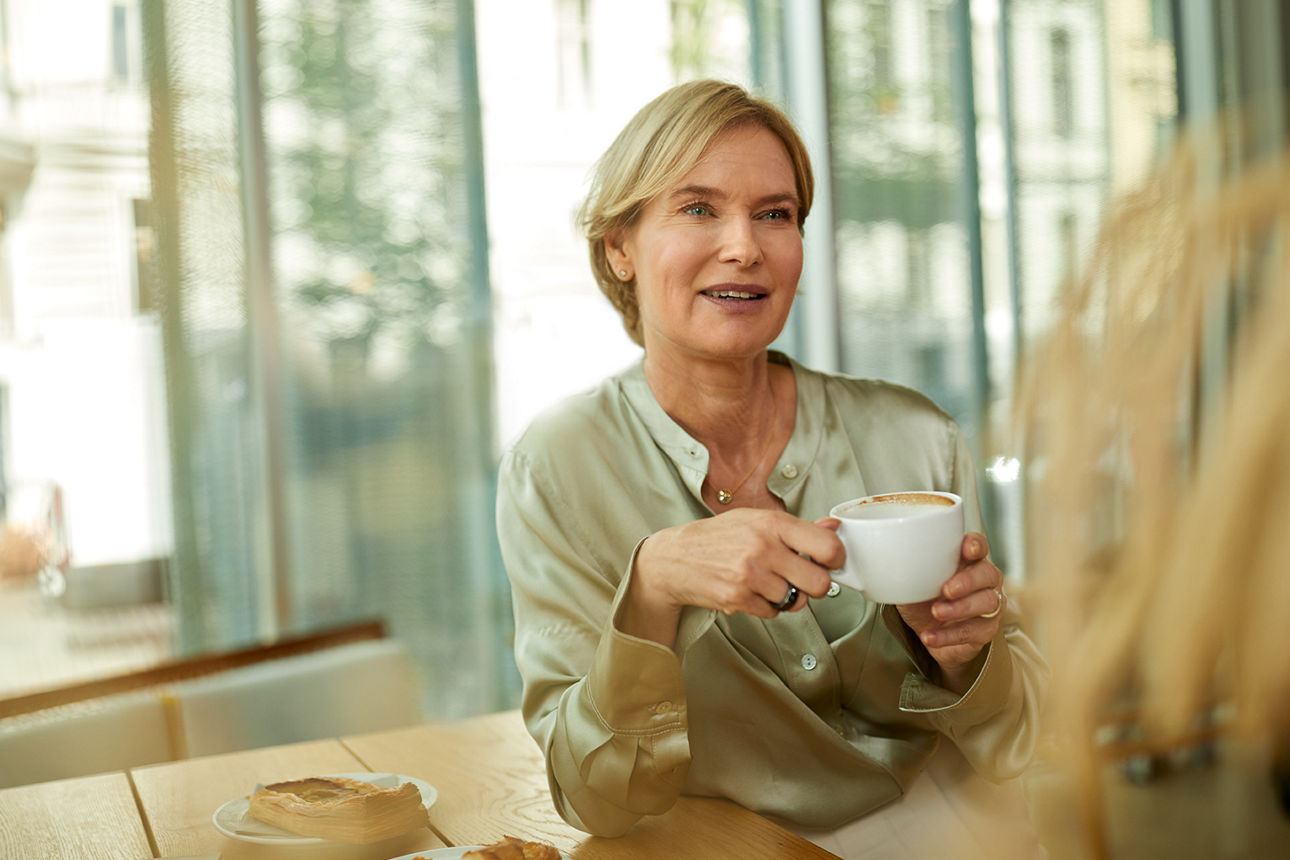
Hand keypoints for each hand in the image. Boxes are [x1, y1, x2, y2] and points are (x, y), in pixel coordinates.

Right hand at [624, 509, 844, 645]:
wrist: (675, 558)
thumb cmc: (717, 537)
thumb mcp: (755, 520)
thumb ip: (796, 527)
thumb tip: (833, 528)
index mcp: (771, 523)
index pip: (827, 547)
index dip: (837, 559)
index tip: (832, 561)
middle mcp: (762, 548)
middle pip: (820, 584)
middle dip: (816, 586)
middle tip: (803, 579)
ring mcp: (750, 576)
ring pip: (795, 600)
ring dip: (786, 596)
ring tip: (766, 582)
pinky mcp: (738, 599)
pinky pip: (773, 612)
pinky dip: (767, 606)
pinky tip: (751, 591)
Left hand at [896, 532, 1004, 690]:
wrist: (930, 633)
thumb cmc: (925, 600)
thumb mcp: (911, 581)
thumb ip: (905, 567)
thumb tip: (882, 556)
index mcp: (966, 561)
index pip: (979, 546)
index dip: (976, 544)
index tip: (966, 549)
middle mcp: (984, 581)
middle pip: (987, 574)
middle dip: (967, 581)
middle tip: (946, 589)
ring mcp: (988, 605)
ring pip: (986, 603)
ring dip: (959, 609)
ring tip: (936, 613)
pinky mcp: (985, 630)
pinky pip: (972, 632)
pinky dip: (948, 635)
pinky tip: (930, 636)